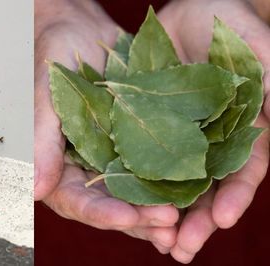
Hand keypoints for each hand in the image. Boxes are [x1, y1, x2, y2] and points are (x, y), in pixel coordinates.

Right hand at [35, 0, 178, 249]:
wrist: (81, 29)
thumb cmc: (55, 54)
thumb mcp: (47, 95)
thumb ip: (42, 142)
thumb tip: (36, 192)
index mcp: (56, 162)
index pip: (75, 200)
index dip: (100, 212)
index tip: (126, 218)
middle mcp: (84, 166)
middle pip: (110, 205)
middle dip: (138, 217)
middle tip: (168, 223)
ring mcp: (112, 156)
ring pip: (135, 193)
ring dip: (158, 209)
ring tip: (184, 219)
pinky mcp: (136, 143)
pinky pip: (155, 168)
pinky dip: (173, 182)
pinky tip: (195, 191)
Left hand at [158, 0, 269, 262]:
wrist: (188, 10)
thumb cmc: (229, 24)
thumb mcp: (255, 50)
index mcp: (242, 130)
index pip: (243, 171)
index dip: (235, 196)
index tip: (223, 220)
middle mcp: (211, 141)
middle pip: (206, 188)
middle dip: (197, 220)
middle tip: (182, 249)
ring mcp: (179, 138)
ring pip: (173, 183)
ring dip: (165, 214)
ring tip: (157, 243)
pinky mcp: (149, 129)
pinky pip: (141, 161)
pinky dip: (137, 186)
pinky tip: (127, 209)